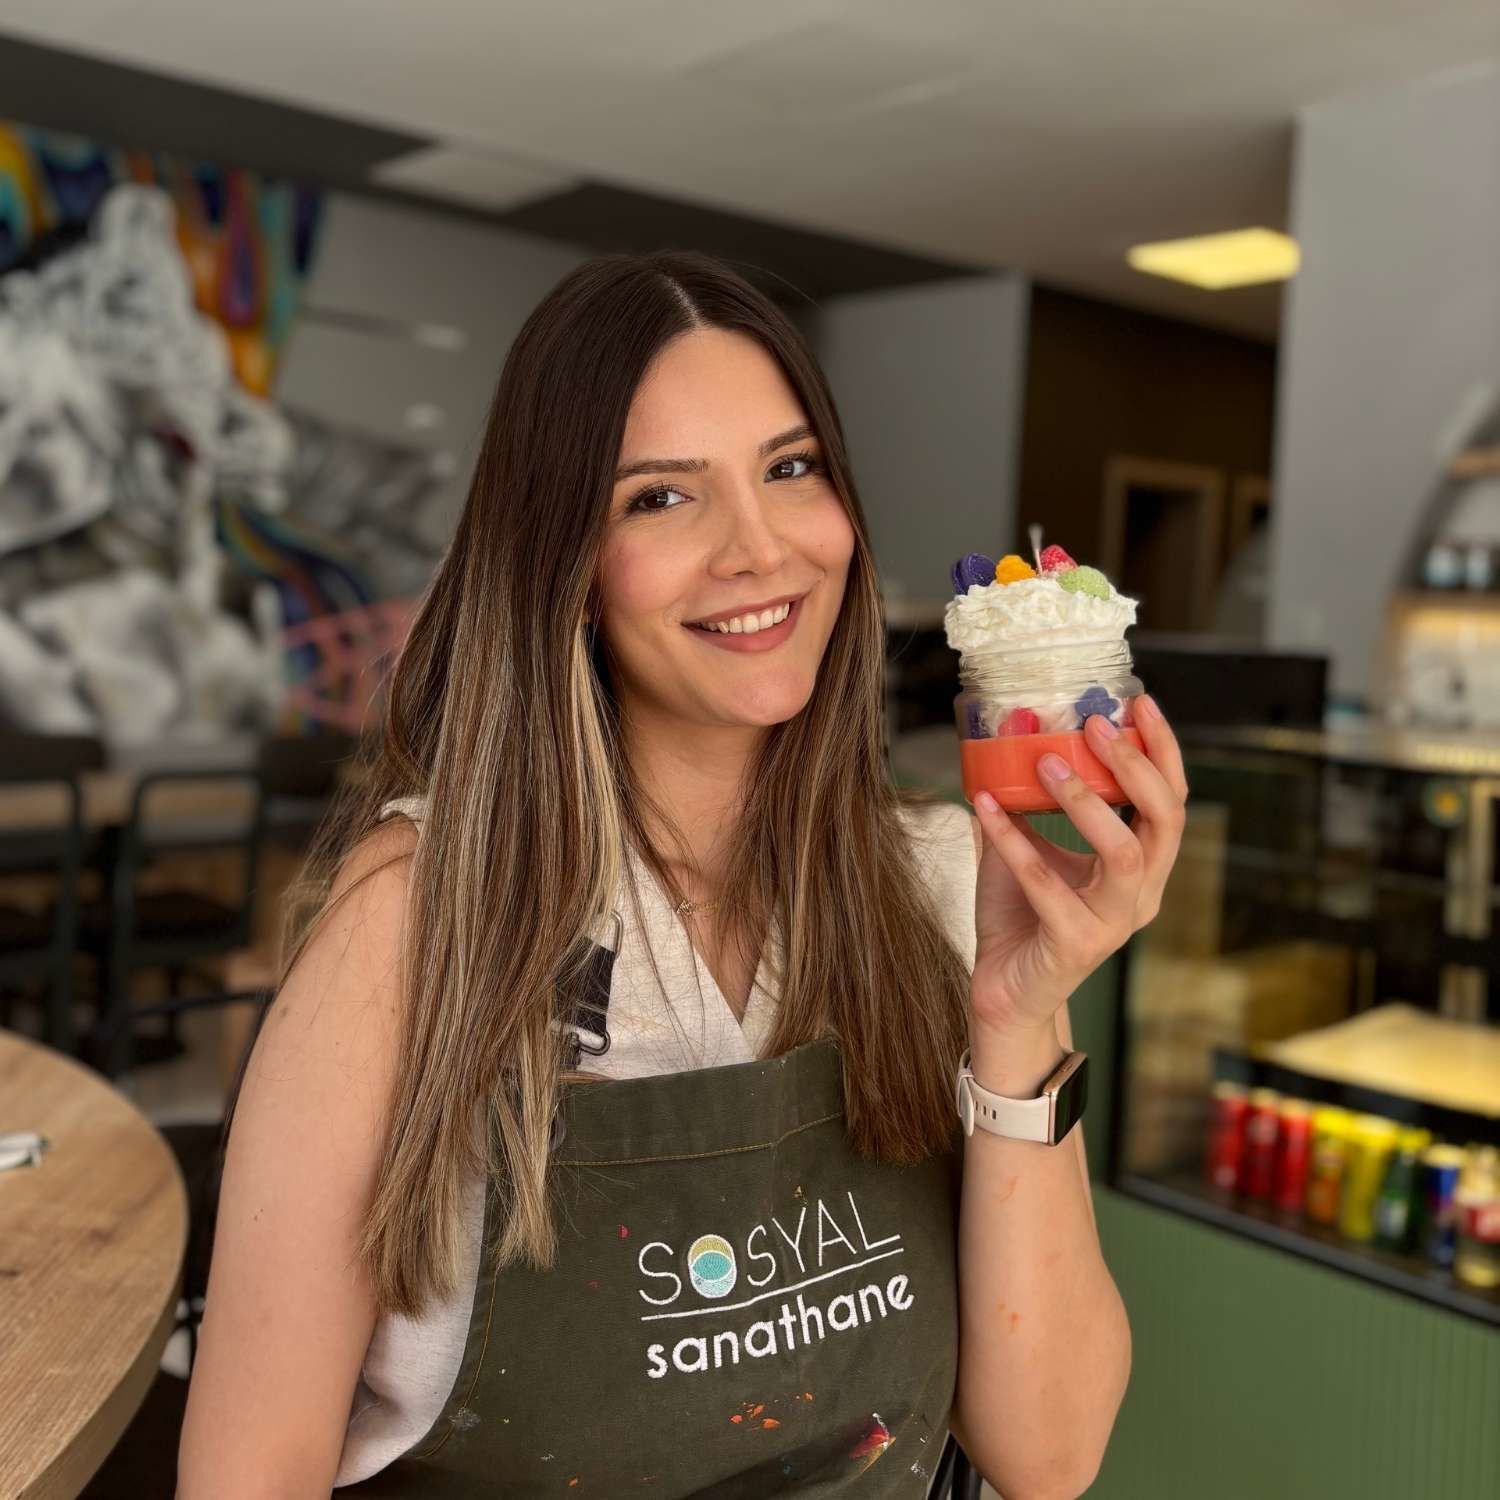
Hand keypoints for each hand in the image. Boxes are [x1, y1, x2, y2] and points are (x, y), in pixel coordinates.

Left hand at [968, 694, 1187, 1039]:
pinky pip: (1047, 884)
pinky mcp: (1075, 945)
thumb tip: (1009, 728)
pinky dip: (1013, 841)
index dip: (1163, 750)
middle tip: (1097, 724)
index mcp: (1143, 868)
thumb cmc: (1020, 915)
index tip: (1140, 701)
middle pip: (1166, 821)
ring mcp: (1113, 924)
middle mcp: (1141, 895)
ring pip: (1124, 854)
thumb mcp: (1027, 845)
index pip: (1171, 800)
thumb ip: (1024, 798)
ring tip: (1045, 765)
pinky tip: (984, 807)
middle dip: (1136, 766)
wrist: (1002, 991)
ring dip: (1087, 803)